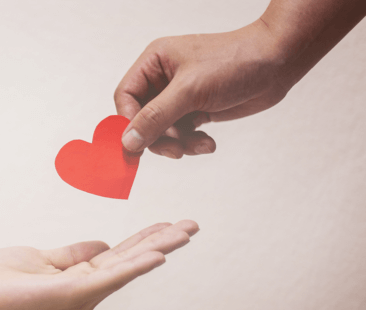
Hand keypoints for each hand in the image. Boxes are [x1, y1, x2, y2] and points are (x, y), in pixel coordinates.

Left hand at [0, 220, 199, 309]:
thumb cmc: (6, 279)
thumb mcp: (47, 258)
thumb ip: (75, 253)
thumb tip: (102, 244)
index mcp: (82, 277)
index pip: (121, 255)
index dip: (145, 238)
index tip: (169, 223)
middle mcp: (89, 289)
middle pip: (132, 260)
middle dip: (163, 241)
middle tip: (193, 225)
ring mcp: (84, 293)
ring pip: (128, 267)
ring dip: (159, 248)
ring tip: (185, 233)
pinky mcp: (74, 294)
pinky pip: (111, 277)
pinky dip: (135, 266)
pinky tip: (157, 255)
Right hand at [116, 20, 289, 158]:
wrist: (278, 64)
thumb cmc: (236, 62)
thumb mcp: (190, 91)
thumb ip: (155, 117)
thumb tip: (127, 141)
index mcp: (154, 62)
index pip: (126, 97)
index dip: (128, 122)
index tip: (137, 145)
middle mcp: (163, 78)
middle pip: (142, 118)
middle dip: (159, 137)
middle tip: (175, 151)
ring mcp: (180, 95)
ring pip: (162, 130)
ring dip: (179, 143)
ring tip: (199, 144)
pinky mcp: (196, 109)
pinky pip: (182, 134)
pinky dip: (192, 143)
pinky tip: (209, 142)